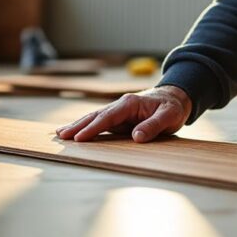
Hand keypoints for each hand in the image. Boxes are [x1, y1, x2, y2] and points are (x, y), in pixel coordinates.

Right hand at [56, 85, 191, 142]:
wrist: (175, 98)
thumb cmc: (173, 107)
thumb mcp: (169, 116)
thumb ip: (154, 125)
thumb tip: (136, 138)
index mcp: (130, 103)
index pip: (108, 117)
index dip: (93, 128)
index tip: (80, 137)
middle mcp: (121, 106)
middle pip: (96, 116)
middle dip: (78, 126)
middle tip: (61, 135)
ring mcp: (119, 112)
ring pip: (95, 118)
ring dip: (78, 126)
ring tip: (60, 134)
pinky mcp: (119, 119)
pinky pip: (100, 124)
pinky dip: (87, 127)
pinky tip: (76, 133)